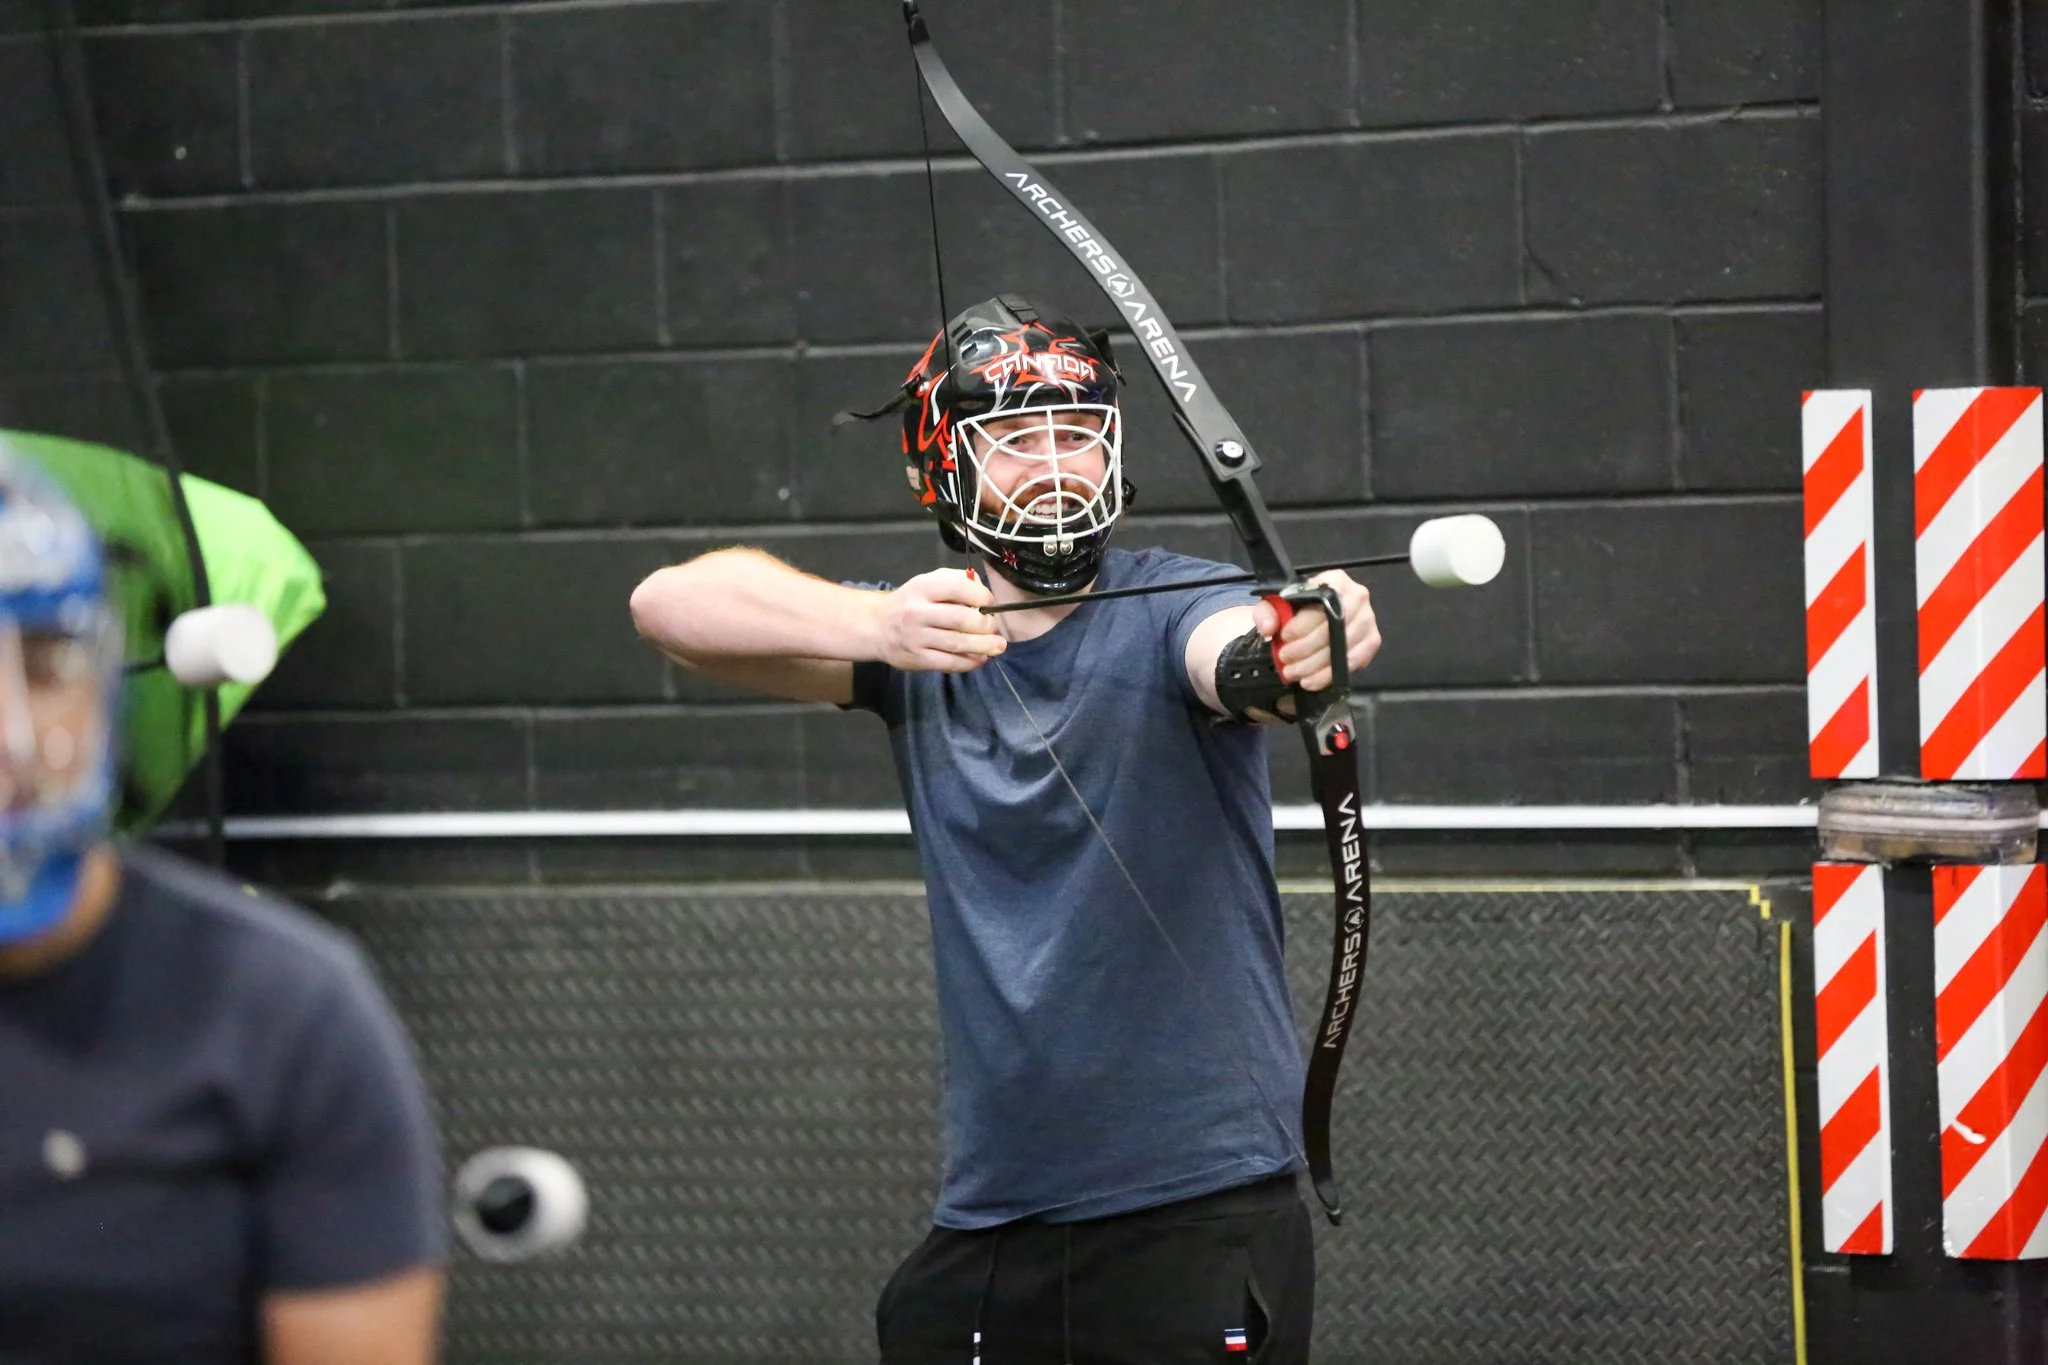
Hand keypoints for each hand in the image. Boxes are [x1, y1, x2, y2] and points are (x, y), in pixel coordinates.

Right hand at [870, 568, 1006, 672]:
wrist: (877, 626)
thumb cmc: (911, 602)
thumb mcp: (928, 582)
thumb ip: (955, 581)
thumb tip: (982, 590)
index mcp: (923, 587)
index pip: (958, 588)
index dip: (981, 596)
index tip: (989, 602)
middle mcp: (917, 611)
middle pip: (960, 619)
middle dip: (985, 624)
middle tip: (994, 627)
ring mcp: (916, 637)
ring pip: (957, 643)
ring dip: (983, 646)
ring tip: (998, 646)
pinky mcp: (917, 659)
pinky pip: (948, 663)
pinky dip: (969, 662)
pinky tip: (980, 659)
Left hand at [1249, 570, 1380, 694]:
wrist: (1314, 618)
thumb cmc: (1297, 607)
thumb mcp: (1276, 604)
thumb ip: (1267, 612)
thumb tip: (1269, 627)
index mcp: (1336, 580)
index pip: (1322, 604)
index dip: (1302, 625)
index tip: (1283, 638)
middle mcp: (1358, 596)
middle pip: (1334, 628)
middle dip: (1306, 648)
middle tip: (1285, 659)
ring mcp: (1368, 620)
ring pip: (1343, 647)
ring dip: (1315, 665)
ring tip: (1294, 672)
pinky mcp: (1372, 641)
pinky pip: (1354, 661)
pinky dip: (1330, 675)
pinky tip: (1311, 680)